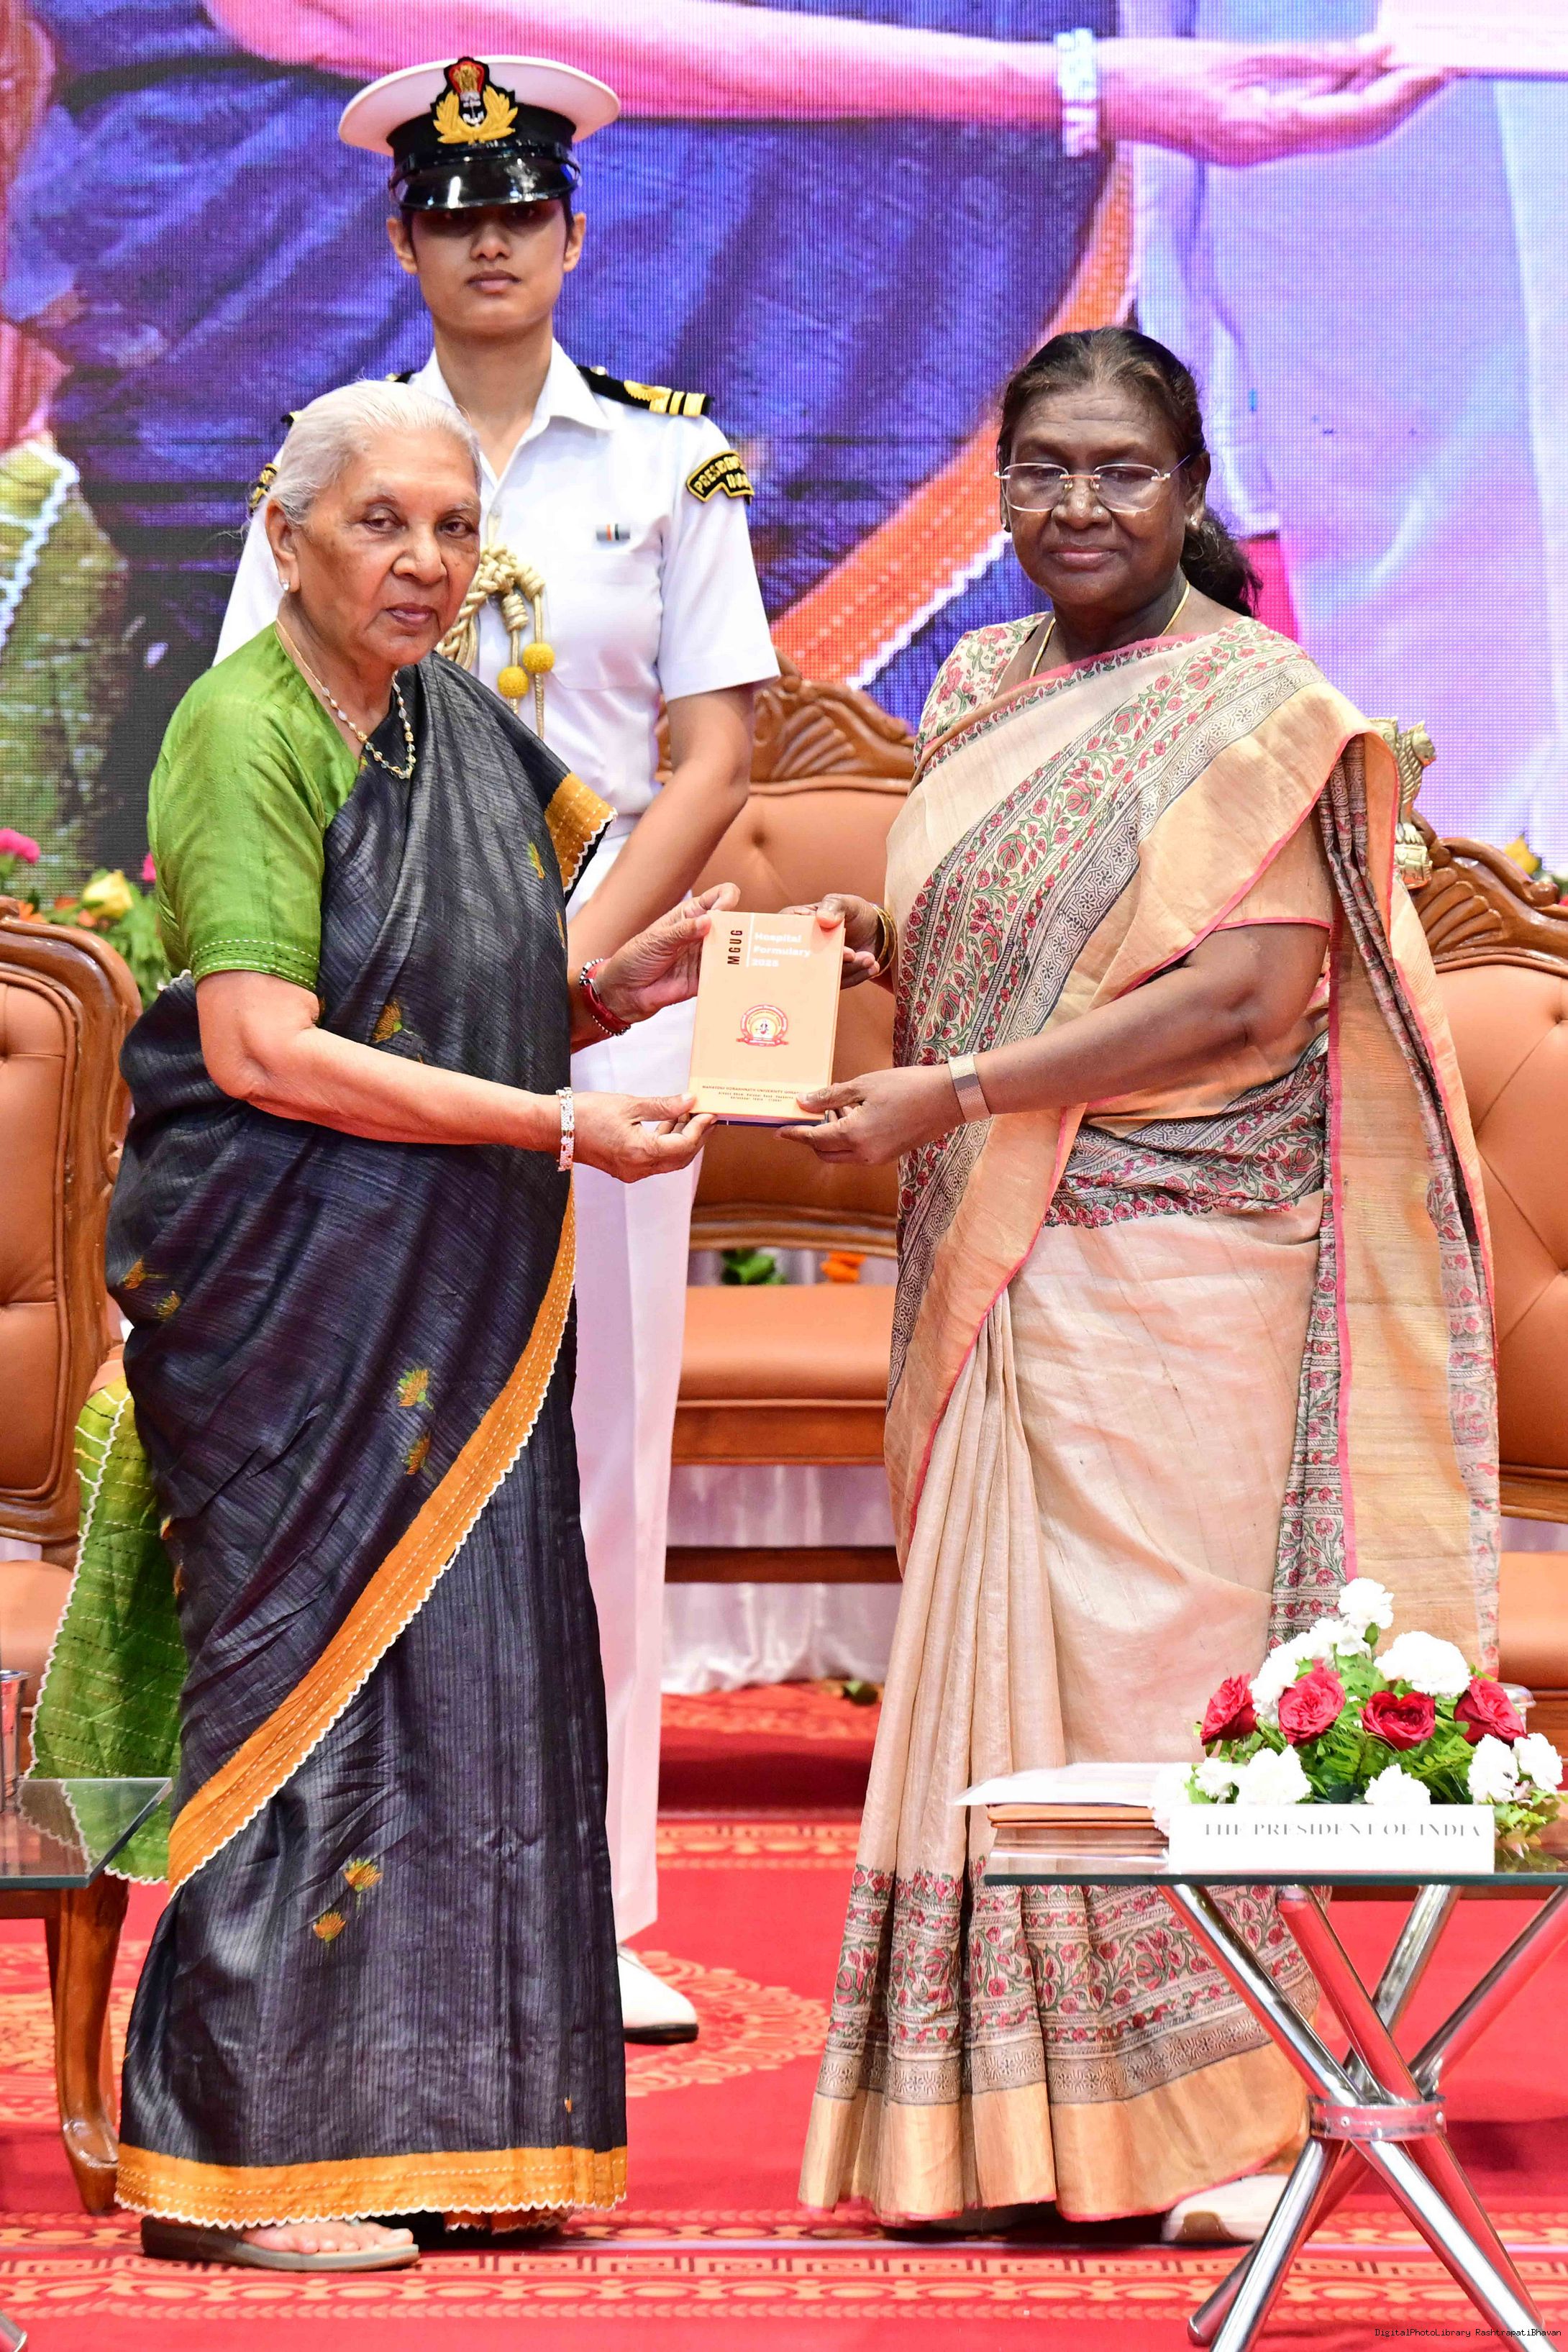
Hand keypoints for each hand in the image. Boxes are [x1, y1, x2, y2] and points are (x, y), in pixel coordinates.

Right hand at [571, 1091, 715, 1182]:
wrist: (554, 1127)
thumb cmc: (586, 1113)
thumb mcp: (629, 1104)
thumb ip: (663, 1106)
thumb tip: (689, 1101)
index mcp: (641, 1153)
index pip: (683, 1145)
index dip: (700, 1129)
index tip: (710, 1112)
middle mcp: (638, 1169)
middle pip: (680, 1158)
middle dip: (696, 1137)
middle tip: (706, 1116)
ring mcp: (630, 1172)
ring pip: (667, 1160)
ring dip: (681, 1140)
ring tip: (689, 1115)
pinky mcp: (623, 1168)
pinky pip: (653, 1160)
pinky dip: (664, 1143)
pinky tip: (668, 1123)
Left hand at [594, 883, 740, 1023]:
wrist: (625, 991)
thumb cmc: (636, 958)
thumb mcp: (656, 940)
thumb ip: (683, 931)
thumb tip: (709, 920)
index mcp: (690, 915)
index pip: (717, 898)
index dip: (726, 898)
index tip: (725, 909)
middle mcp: (702, 934)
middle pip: (730, 925)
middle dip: (739, 928)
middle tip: (739, 937)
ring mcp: (704, 956)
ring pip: (730, 951)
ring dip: (737, 953)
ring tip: (741, 957)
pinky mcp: (705, 979)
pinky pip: (723, 976)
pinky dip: (730, 976)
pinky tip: (735, 976)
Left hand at [778, 1064, 958, 1165]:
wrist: (948, 1098)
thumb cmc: (908, 1086)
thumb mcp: (864, 1085)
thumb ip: (831, 1096)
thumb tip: (803, 1102)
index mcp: (855, 1134)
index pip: (814, 1138)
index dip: (794, 1134)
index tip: (779, 1131)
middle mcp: (864, 1153)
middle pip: (824, 1153)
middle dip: (811, 1138)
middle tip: (810, 1114)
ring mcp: (878, 1158)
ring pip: (841, 1156)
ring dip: (831, 1139)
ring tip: (839, 1109)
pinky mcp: (889, 1156)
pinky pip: (858, 1154)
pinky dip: (848, 1141)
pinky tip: (856, 1116)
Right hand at [784, 893, 884, 989]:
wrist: (874, 932)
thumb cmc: (854, 913)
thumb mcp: (847, 903)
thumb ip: (835, 905)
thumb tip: (822, 919)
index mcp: (797, 923)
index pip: (788, 931)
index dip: (800, 936)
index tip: (826, 932)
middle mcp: (802, 947)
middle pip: (806, 958)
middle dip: (831, 957)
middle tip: (852, 954)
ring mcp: (816, 965)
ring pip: (825, 973)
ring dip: (849, 968)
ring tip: (869, 958)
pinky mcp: (829, 978)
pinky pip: (840, 982)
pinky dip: (856, 976)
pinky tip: (872, 967)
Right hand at [1104, 37, 1446, 166]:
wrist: (1103, 100)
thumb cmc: (1160, 75)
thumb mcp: (1242, 57)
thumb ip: (1312, 59)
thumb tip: (1376, 51)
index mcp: (1264, 131)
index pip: (1355, 117)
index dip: (1403, 94)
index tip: (1440, 68)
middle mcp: (1265, 151)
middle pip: (1354, 132)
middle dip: (1402, 102)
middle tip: (1443, 67)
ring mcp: (1256, 150)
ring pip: (1336, 131)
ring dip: (1378, 102)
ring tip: (1415, 67)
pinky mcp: (1248, 139)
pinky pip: (1309, 124)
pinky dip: (1343, 100)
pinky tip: (1364, 73)